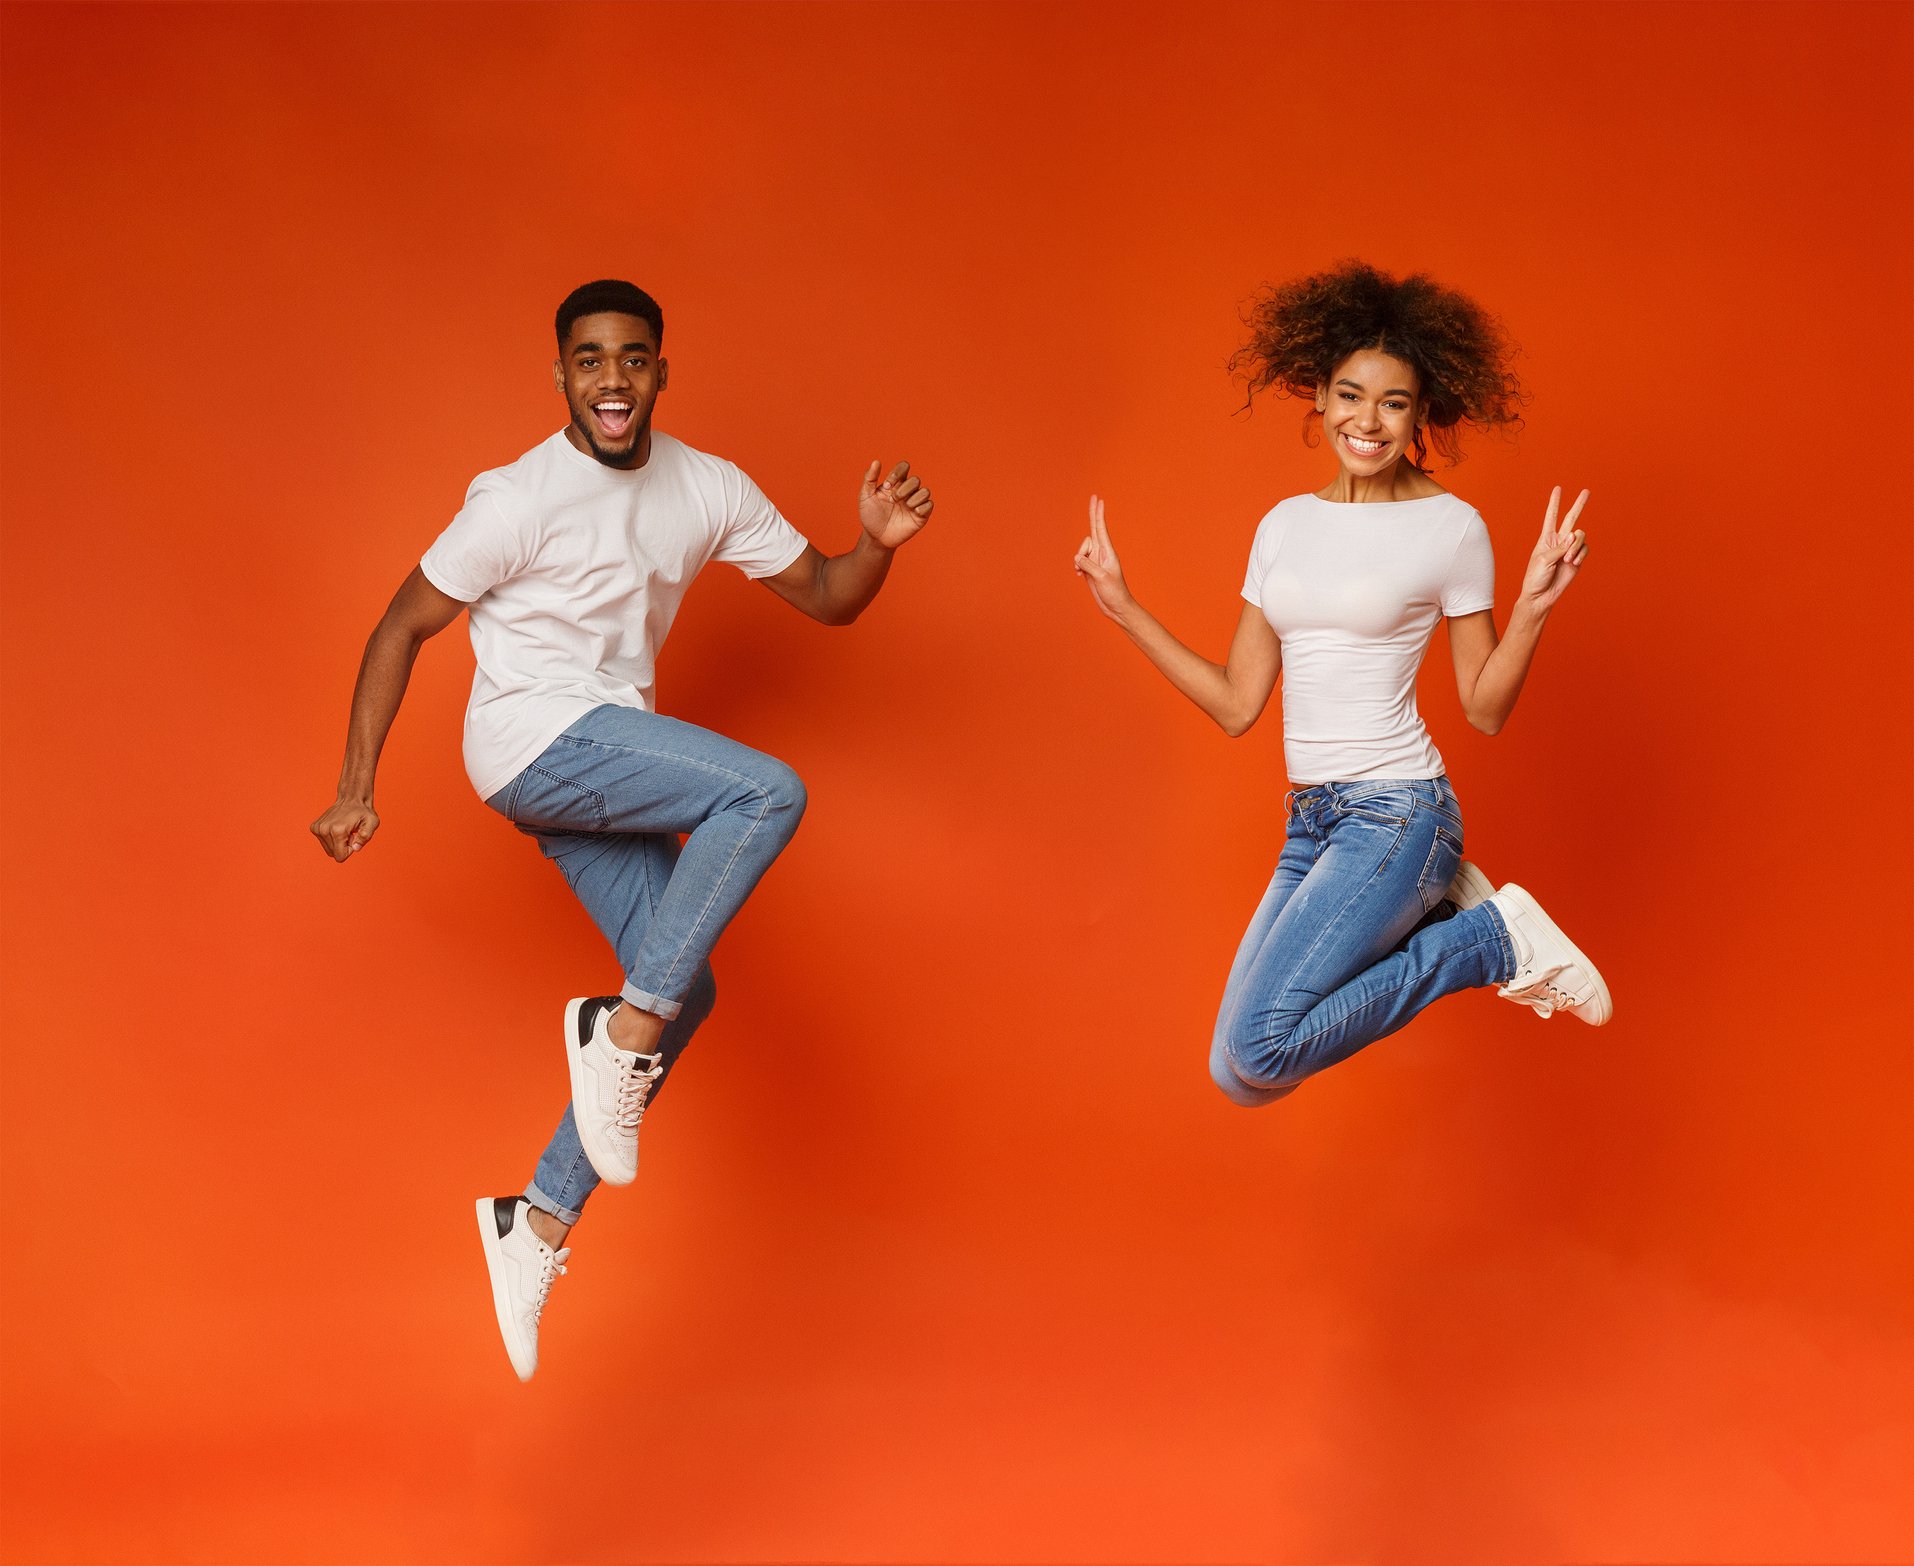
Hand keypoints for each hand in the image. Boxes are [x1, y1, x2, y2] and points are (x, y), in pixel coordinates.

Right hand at [311, 797, 378, 861]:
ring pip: (328, 849)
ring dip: (338, 842)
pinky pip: (324, 842)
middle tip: (350, 833)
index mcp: (337, 831)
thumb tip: (356, 848)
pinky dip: (332, 838)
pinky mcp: (314, 827)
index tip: (353, 838)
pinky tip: (339, 827)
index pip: (340, 856)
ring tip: (345, 829)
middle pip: (333, 854)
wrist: (351, 799)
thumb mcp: (372, 823)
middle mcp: (324, 830)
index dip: (349, 850)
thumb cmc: (363, 812)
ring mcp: (318, 828)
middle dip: (343, 846)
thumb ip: (366, 836)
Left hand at [857, 459, 932, 549]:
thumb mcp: (865, 496)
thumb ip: (869, 478)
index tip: (886, 485)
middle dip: (904, 489)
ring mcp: (915, 503)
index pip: (904, 467)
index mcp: (895, 483)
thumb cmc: (870, 516)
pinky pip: (929, 505)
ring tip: (904, 506)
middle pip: (915, 479)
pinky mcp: (921, 516)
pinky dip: (922, 507)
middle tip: (893, 500)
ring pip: (925, 491)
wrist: (875, 538)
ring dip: (914, 497)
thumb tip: (876, 461)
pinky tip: (913, 512)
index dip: (897, 473)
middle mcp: (907, 491)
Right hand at [1074, 495, 1133, 620]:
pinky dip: (1076, 565)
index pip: (1101, 529)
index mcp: (1107, 552)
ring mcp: (1096, 561)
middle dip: (1092, 514)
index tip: (1098, 500)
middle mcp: (1102, 553)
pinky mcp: (1091, 569)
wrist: (1116, 607)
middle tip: (1093, 496)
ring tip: (1081, 571)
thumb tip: (1076, 557)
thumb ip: (1088, 565)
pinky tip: (1079, 575)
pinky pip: (1079, 560)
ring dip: (1078, 557)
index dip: (1098, 514)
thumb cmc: (1114, 592)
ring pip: (1081, 549)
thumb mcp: (1101, 578)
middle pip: (1093, 530)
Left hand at [1519, 486, 1589, 614]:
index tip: (1558, 489)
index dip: (1555, 503)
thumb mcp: (1543, 560)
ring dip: (1575, 546)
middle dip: (1578, 504)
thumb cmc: (1536, 577)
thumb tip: (1574, 536)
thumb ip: (1560, 547)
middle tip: (1586, 491)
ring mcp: (1569, 549)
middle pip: (1571, 518)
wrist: (1541, 595)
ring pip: (1580, 536)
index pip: (1551, 516)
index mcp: (1546, 538)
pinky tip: (1573, 562)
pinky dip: (1580, 554)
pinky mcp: (1577, 559)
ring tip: (1567, 559)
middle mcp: (1559, 541)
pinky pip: (1584, 549)